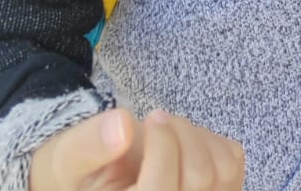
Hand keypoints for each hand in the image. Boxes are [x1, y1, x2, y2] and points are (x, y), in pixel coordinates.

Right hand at [29, 107, 244, 189]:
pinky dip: (212, 141)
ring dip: (196, 136)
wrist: (92, 180)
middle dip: (178, 134)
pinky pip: (232, 162)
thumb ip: (88, 146)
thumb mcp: (67, 158)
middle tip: (156, 120)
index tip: (151, 117)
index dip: (162, 147)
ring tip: (168, 133)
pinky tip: (184, 145)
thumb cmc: (78, 173)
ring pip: (220, 171)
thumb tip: (123, 127)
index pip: (159, 190)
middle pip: (198, 179)